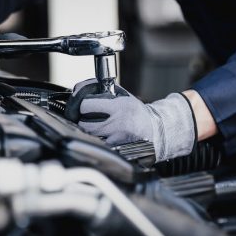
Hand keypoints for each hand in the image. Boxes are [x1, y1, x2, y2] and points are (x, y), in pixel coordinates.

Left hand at [66, 79, 196, 161]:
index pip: (87, 105)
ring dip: (88, 131)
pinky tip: (101, 136)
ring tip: (92, 126)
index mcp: (118, 106)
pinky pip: (99, 144)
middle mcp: (118, 123)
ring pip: (90, 136)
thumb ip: (104, 91)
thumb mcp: (123, 96)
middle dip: (82, 120)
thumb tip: (81, 87)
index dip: (82, 105)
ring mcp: (117, 138)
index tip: (83, 106)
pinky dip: (96, 140)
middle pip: (85, 124)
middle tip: (84, 117)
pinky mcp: (117, 148)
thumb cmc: (136, 112)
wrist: (154, 129)